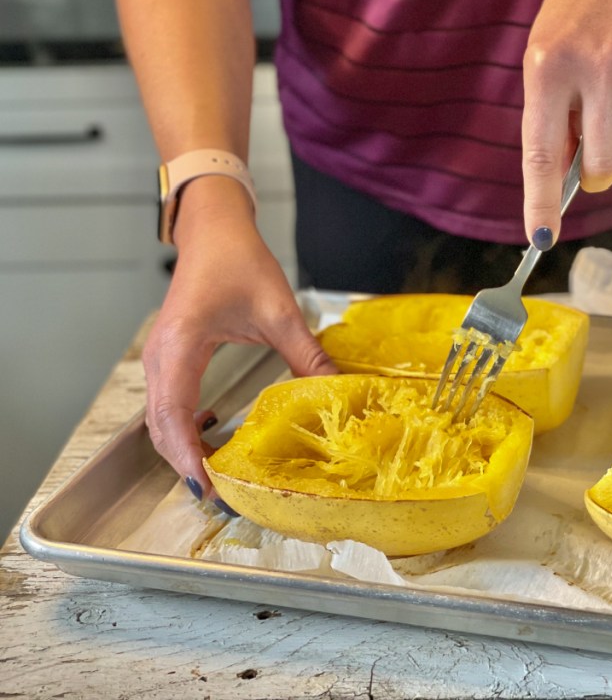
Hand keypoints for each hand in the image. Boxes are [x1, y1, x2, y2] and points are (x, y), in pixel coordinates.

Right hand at [142, 183, 336, 505]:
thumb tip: (337, 392)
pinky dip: (183, 430)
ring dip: (183, 450)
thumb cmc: (238, 261)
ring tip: (218, 477)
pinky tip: (212, 440)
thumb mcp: (279, 311)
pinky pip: (168, 405)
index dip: (187, 456)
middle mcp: (162, 357)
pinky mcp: (170, 358)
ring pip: (160, 420)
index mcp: (182, 346)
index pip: (174, 415)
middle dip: (185, 464)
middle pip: (160, 427)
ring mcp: (161, 359)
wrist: (214, 230)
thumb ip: (306, 355)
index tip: (208, 486)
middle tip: (221, 495)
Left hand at [520, 0, 611, 245]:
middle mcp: (594, 64)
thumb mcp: (545, 58)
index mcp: (547, 68)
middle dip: (600, 170)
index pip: (542, 152)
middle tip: (596, 153)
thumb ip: (552, 118)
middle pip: (603, 162)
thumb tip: (563, 186)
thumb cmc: (576, 18)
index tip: (541, 240)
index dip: (541, 202)